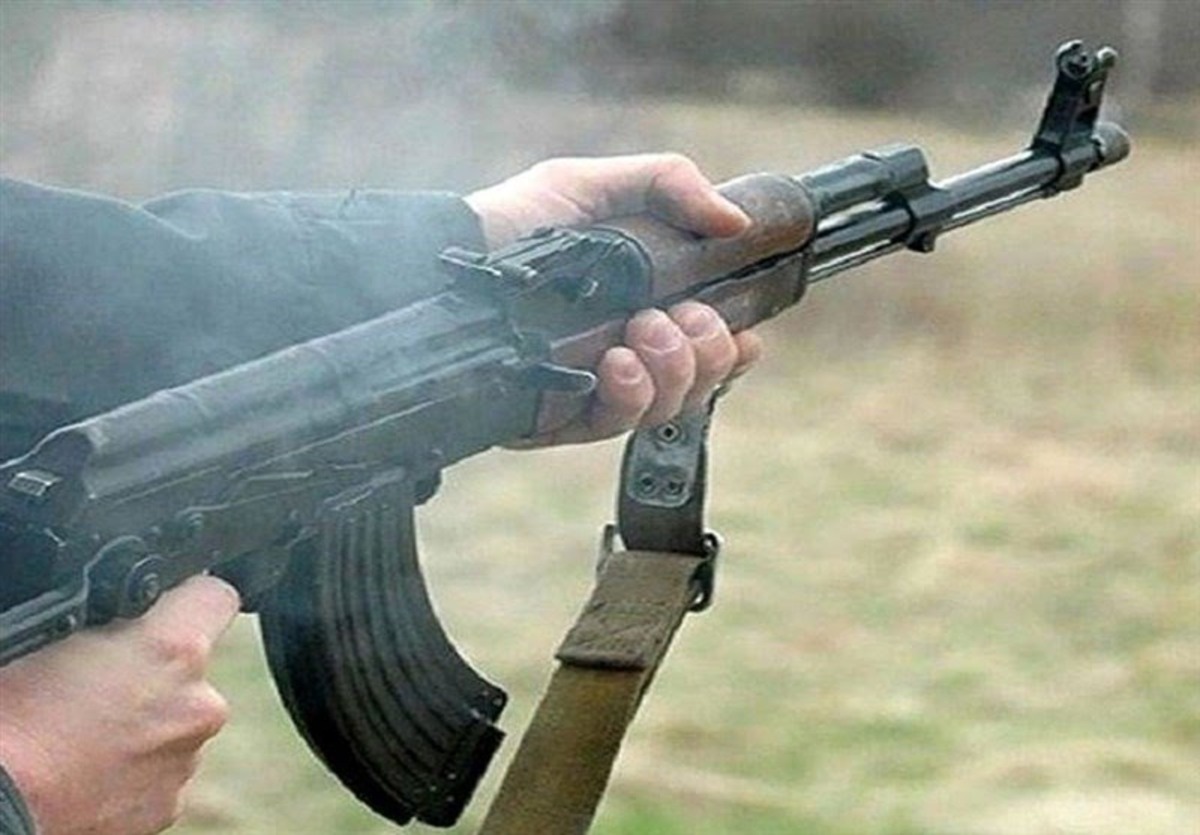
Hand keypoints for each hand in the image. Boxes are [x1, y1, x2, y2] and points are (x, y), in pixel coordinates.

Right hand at [0, 577, 239, 834]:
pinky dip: (134, 768)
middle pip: (193, 669)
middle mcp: (196, 705)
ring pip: (177, 722)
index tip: (169, 606)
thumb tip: (120, 610)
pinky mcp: (168, 806)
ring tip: (87, 732)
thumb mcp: (55, 634)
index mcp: (173, 651)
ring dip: (146, 722)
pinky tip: (90, 768)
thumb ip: (110, 618)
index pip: (215, 597)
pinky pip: (160, 770)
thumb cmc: (10, 719)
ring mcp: (185, 761)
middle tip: (100, 683)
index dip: (189, 598)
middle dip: (156, 671)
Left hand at [466, 154, 763, 444]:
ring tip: (641, 333)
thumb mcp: (591, 185)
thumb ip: (667, 184)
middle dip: (706, 352)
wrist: (441, 262)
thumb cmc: (514, 223)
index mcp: (644, 304)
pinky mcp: (559, 417)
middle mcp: (626, 351)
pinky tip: (616, 364)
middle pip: (700, 379)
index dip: (734, 346)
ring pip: (667, 406)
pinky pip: (613, 425)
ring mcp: (594, 388)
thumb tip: (736, 222)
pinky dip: (629, 396)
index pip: (710, 343)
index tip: (744, 333)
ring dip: (673, 371)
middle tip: (675, 319)